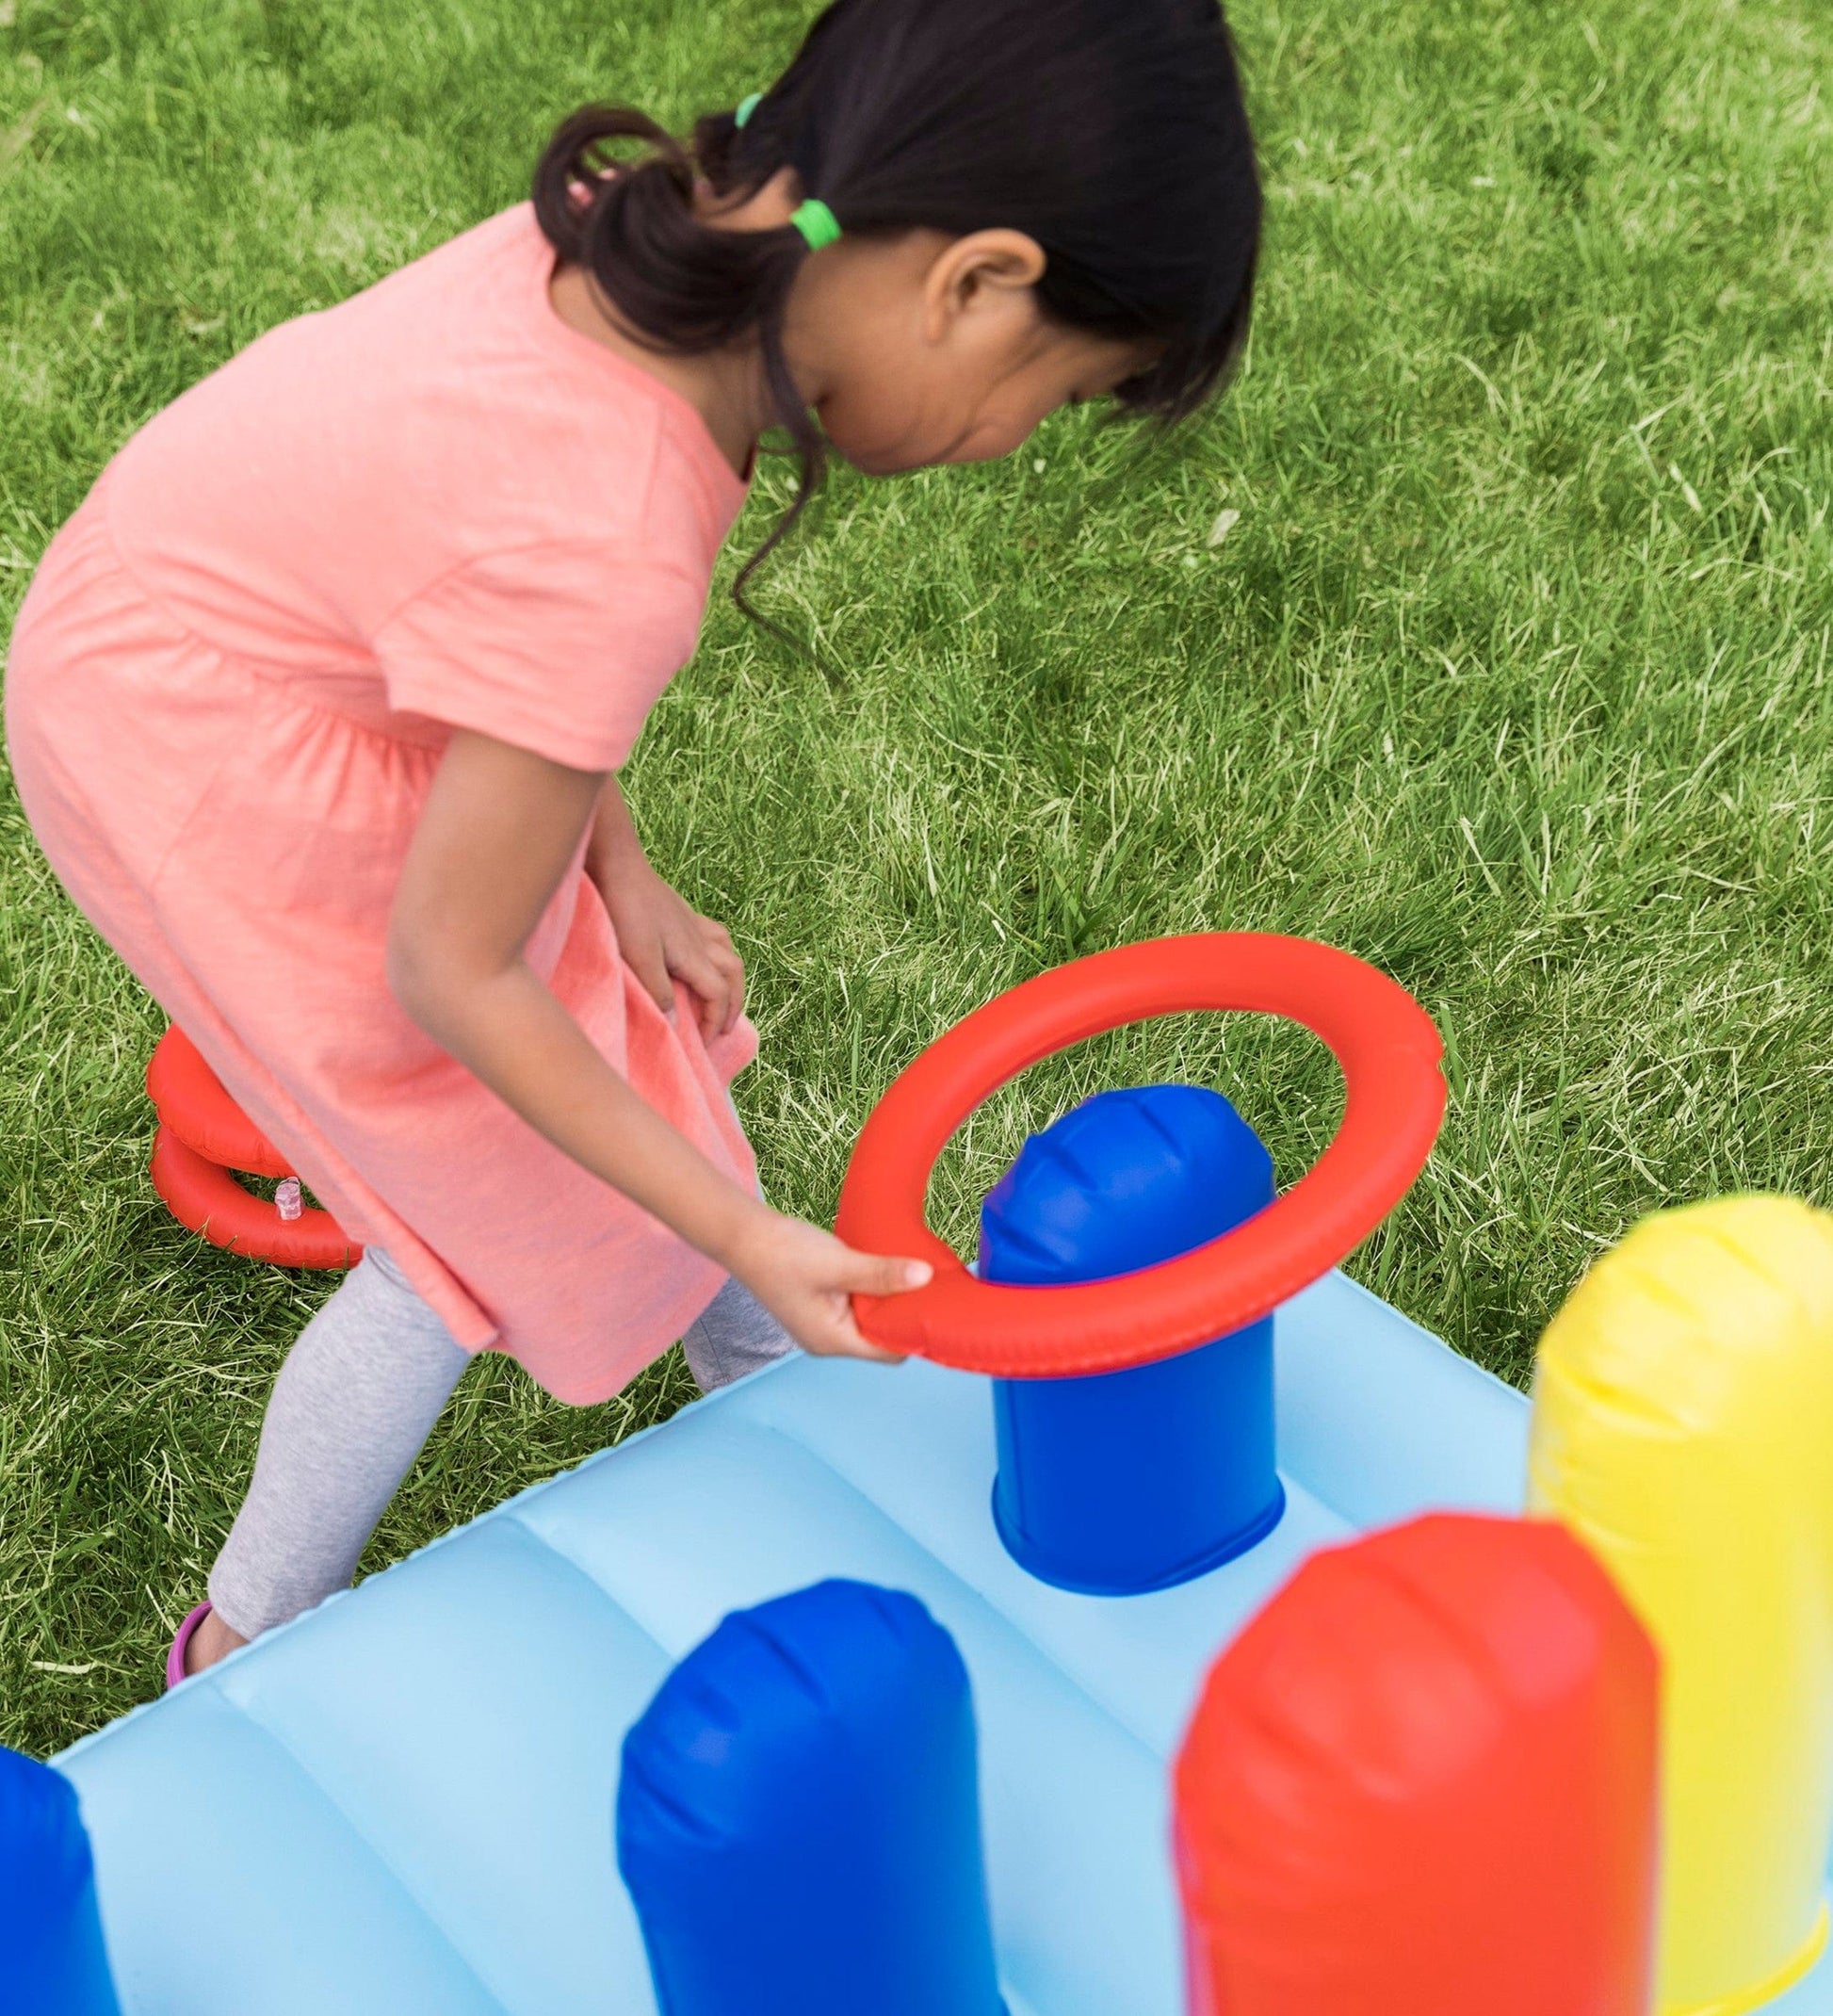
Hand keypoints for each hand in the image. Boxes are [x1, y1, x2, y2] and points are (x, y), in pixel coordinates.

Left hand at [589, 821, 744, 1043]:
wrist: (617, 865)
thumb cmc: (625, 911)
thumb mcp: (639, 957)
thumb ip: (659, 991)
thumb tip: (677, 1023)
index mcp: (693, 955)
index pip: (718, 995)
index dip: (715, 1021)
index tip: (705, 1043)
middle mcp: (700, 939)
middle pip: (733, 974)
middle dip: (734, 1003)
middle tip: (724, 1027)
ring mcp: (692, 923)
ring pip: (728, 952)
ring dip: (731, 978)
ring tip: (722, 995)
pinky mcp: (680, 912)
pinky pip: (714, 934)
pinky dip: (719, 951)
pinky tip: (705, 955)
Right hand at [724, 1207, 932, 1362]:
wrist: (744, 1236)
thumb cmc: (785, 1253)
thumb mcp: (840, 1263)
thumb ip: (882, 1273)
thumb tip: (925, 1277)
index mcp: (832, 1341)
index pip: (889, 1352)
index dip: (914, 1331)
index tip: (937, 1305)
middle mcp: (828, 1340)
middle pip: (881, 1337)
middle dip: (903, 1313)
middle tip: (928, 1283)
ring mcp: (822, 1324)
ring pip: (869, 1319)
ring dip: (887, 1298)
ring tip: (909, 1273)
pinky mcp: (820, 1306)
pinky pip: (856, 1305)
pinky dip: (871, 1290)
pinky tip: (883, 1269)